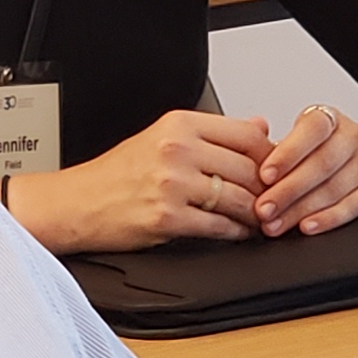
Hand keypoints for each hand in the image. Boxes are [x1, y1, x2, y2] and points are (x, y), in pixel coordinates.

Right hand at [3, 112, 269, 253]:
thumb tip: (260, 127)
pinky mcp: (167, 218)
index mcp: (179, 125)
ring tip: (261, 219)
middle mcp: (177, 150)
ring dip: (256, 214)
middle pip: (249, 168)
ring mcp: (172, 184)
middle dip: (269, 190)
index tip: (278, 170)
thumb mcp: (163, 137)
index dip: (271, 155)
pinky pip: (219, 227)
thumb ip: (212, 133)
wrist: (78, 203)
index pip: (246, 134)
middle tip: (277, 200)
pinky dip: (236, 233)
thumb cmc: (117, 174)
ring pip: (239, 199)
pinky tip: (238, 232)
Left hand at [254, 107, 357, 235]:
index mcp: (328, 120)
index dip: (287, 154)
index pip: (311, 130)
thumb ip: (272, 145)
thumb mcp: (301, 141)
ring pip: (332, 189)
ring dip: (300, 210)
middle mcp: (350, 138)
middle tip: (263, 209)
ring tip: (275, 224)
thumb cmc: (324, 153)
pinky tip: (306, 227)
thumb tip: (246, 148)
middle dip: (287, 190)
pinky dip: (326, 220)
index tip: (264, 175)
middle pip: (320, 164)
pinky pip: (350, 208)